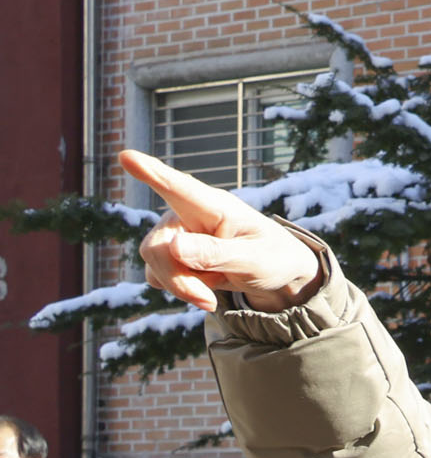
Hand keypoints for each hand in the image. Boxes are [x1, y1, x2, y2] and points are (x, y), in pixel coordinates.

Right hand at [120, 149, 322, 312]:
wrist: (276, 274)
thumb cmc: (271, 257)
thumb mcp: (255, 260)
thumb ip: (217, 254)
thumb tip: (175, 248)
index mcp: (214, 205)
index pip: (178, 187)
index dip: (151, 172)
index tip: (126, 156)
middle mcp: (186, 214)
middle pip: (156, 246)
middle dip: (178, 279)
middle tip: (208, 302)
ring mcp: (175, 233)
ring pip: (153, 263)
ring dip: (181, 287)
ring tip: (211, 297)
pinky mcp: (170, 254)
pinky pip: (157, 276)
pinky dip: (179, 289)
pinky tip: (204, 289)